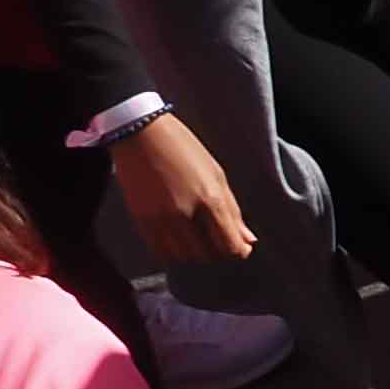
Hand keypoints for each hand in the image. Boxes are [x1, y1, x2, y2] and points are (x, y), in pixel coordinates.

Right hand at [109, 111, 254, 264]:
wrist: (140, 132)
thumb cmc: (183, 148)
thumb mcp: (216, 174)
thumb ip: (233, 211)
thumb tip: (249, 240)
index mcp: (210, 198)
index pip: (229, 244)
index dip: (238, 250)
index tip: (239, 247)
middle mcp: (185, 212)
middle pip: (207, 254)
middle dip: (216, 251)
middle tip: (217, 239)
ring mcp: (161, 218)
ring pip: (183, 256)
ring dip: (194, 253)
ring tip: (196, 238)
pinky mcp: (141, 219)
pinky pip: (160, 250)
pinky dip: (172, 251)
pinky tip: (177, 238)